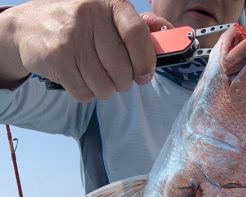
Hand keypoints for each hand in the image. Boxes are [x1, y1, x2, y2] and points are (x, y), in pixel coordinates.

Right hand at [9, 0, 172, 100]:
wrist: (29, 26)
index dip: (145, 62)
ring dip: (103, 89)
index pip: (137, 35)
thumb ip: (138, 26)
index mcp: (109, 3)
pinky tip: (78, 76)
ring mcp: (71, 37)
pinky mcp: (56, 58)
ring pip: (104, 87)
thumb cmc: (79, 25)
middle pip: (122, 70)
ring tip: (93, 74)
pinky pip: (85, 93)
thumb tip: (170, 34)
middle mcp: (89, 15)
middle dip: (122, 82)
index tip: (145, 76)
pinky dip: (85, 92)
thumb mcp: (107, 16)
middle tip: (114, 76)